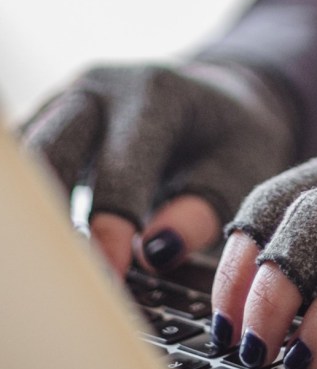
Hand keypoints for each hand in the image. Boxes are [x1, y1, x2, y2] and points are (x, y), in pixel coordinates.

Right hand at [19, 62, 296, 275]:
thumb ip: (201, 213)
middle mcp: (100, 89)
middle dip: (52, 221)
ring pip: (25, 163)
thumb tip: (155, 254)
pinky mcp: (46, 122)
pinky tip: (43, 248)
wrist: (220, 100)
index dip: (110, 228)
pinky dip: (31, 208)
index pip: (120, 170)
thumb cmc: (233, 140)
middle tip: (64, 279)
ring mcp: (66, 101)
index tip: (109, 277)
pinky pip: (24, 169)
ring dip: (34, 216)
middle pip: (48, 156)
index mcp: (155, 94)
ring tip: (50, 268)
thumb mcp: (240, 171)